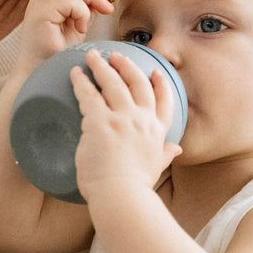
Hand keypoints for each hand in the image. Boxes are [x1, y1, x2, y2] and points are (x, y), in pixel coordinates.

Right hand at [18, 0, 116, 69]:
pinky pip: (68, 1)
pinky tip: (81, 29)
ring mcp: (38, 3)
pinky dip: (81, 13)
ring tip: (93, 21)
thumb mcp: (78, 24)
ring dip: (90, 1)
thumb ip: (87, 7)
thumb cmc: (58, 51)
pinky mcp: (40, 12)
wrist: (43, 71)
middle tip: (109, 4)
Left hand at [72, 50, 182, 200]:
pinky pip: (89, 95)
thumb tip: (177, 150)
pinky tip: (75, 73)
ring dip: (102, 67)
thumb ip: (164, 155)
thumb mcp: (155, 168)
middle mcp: (142, 121)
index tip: (155, 73)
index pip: (163, 102)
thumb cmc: (136, 188)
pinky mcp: (100, 122)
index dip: (160, 85)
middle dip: (127, 67)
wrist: (122, 197)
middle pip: (137, 85)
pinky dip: (81, 82)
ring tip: (93, 56)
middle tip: (116, 56)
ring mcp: (122, 119)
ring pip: (113, 83)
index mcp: (157, 133)